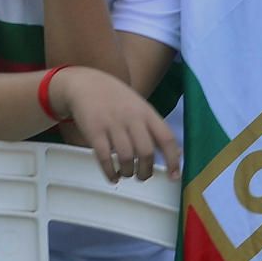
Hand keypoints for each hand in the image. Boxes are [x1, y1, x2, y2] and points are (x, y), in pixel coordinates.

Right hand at [50, 66, 180, 182]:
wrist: (86, 83)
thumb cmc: (116, 98)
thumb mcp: (140, 107)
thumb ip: (156, 128)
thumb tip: (175, 153)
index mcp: (146, 112)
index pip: (166, 138)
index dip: (173, 160)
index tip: (174, 177)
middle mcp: (132, 118)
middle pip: (146, 152)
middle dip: (146, 171)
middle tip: (143, 176)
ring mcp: (112, 124)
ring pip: (126, 157)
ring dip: (128, 172)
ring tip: (126, 173)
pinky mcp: (94, 131)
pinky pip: (105, 158)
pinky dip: (110, 172)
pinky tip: (112, 176)